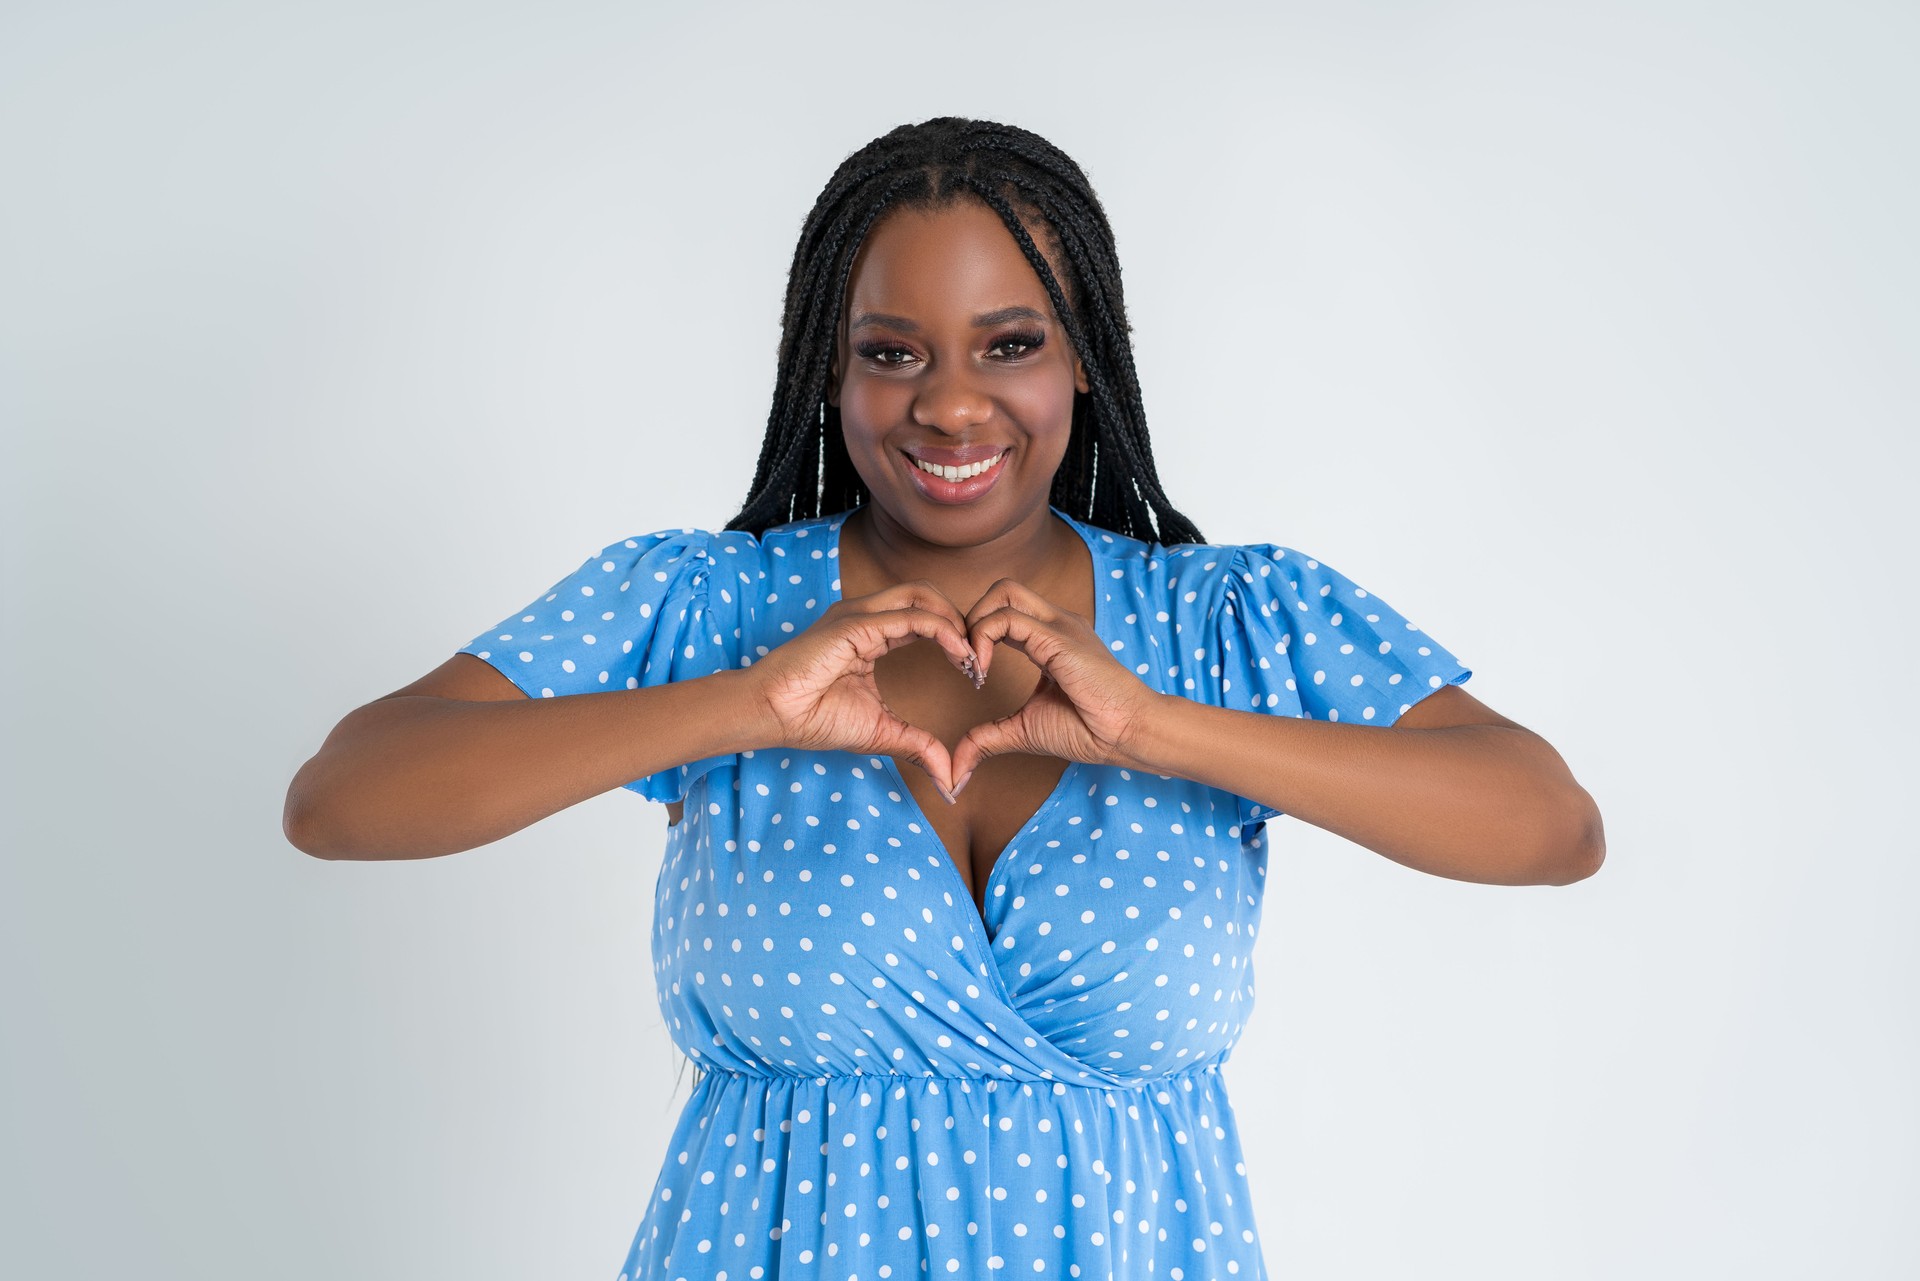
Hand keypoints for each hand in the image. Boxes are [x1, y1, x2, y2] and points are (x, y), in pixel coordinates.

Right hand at [746, 581, 976, 795]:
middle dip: (960, 621)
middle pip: (928, 595)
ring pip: (923, 595)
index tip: (973, 674)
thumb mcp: (881, 733)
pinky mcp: (855, 624)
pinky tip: (958, 657)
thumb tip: (949, 781)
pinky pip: (911, 616)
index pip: (924, 617)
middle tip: (977, 661)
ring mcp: (860, 615)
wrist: (772, 716)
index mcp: (871, 634)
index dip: (955, 639)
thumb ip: (918, 747)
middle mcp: (867, 616)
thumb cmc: (814, 719)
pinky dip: (942, 631)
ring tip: (969, 658)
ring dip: (955, 621)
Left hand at [948, 579, 1165, 794]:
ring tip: (974, 667)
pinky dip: (982, 639)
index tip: (973, 678)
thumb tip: (957, 768)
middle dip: (971, 618)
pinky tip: (983, 673)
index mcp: (1049, 638)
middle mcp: (1053, 622)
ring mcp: (1057, 624)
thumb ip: (987, 739)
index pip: (1002, 612)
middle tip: (966, 663)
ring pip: (1001, 592)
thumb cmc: (1088, 730)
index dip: (976, 637)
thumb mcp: (1023, 730)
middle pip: (1001, 590)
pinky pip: (1005, 618)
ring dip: (974, 625)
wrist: (1128, 733)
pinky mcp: (1056, 636)